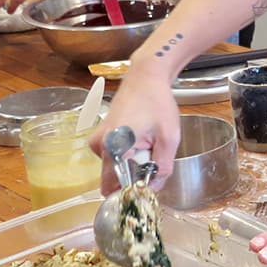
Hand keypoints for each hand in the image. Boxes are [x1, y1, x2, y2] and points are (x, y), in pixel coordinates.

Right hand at [89, 63, 181, 191]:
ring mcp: (97, 143)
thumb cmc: (157, 103)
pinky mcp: (99, 139)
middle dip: (135, 174)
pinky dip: (128, 155)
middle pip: (116, 179)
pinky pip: (114, 158)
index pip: (118, 187)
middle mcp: (99, 147)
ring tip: (146, 142)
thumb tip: (153, 189)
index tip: (150, 180)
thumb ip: (162, 167)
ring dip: (132, 164)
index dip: (136, 187)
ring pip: (116, 169)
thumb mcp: (169, 138)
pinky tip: (139, 138)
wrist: (145, 77)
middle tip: (151, 153)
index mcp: (114, 147)